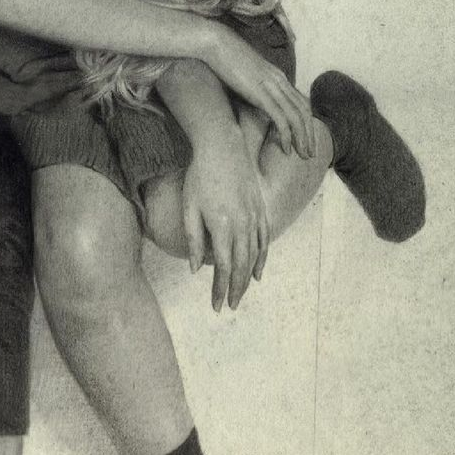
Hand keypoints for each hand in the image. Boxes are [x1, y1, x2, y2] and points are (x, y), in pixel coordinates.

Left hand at [182, 136, 268, 311]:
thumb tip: (195, 270)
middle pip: (241, 266)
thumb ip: (193, 240)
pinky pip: (265, 240)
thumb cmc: (199, 177)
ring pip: (255, 256)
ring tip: (240, 295)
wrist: (223, 146)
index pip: (222, 267)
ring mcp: (255, 217)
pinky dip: (262, 259)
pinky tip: (257, 273)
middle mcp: (243, 225)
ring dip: (247, 279)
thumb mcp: (189, 208)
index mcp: (223, 227)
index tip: (216, 306)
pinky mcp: (261, 209)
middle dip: (234, 290)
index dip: (219, 289)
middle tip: (229, 307)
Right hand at [203, 26, 314, 158]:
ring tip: (303, 155)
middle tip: (310, 154)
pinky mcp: (261, 93)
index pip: (300, 101)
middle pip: (304, 111)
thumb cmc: (223, 58)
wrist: (215, 43)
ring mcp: (272, 86)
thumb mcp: (245, 72)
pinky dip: (286, 135)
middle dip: (309, 134)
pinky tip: (286, 149)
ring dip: (303, 138)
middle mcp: (280, 81)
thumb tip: (251, 97)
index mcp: (277, 76)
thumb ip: (253, 84)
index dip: (306, 121)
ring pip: (297, 117)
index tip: (305, 138)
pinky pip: (281, 118)